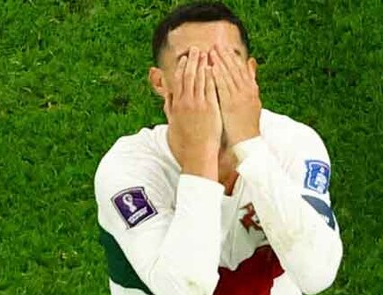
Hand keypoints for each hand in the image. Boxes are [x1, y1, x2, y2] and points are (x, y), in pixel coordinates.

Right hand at [165, 47, 221, 179]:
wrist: (196, 157)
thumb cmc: (184, 147)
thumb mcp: (172, 126)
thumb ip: (170, 111)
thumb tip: (168, 100)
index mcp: (176, 106)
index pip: (177, 81)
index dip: (181, 68)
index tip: (184, 59)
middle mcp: (185, 103)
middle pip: (188, 76)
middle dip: (192, 61)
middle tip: (196, 49)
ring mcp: (198, 105)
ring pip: (199, 79)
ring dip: (202, 65)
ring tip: (206, 53)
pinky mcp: (210, 109)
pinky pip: (210, 89)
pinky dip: (211, 77)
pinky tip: (214, 68)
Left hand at [210, 47, 260, 145]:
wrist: (249, 142)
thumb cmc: (247, 123)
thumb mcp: (253, 100)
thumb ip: (251, 80)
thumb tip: (251, 61)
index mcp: (252, 89)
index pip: (241, 69)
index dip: (232, 57)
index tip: (224, 48)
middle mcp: (247, 91)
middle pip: (235, 69)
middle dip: (225, 56)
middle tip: (215, 45)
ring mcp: (239, 98)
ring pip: (229, 76)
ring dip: (220, 62)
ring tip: (211, 52)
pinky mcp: (231, 105)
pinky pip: (223, 88)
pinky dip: (218, 76)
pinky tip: (211, 68)